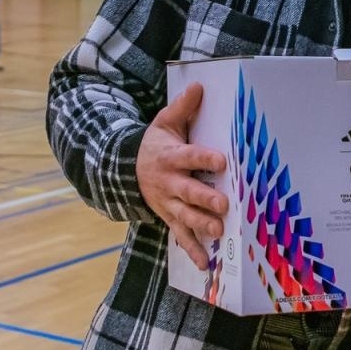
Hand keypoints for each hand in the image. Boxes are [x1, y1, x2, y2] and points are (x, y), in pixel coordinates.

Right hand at [136, 83, 228, 269]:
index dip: (204, 159)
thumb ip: (184, 107)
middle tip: (223, 204)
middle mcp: (169, 183)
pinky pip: (181, 237)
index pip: (189, 157)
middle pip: (188, 192)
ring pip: (185, 216)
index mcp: (170, 157)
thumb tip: (200, 86)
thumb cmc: (155, 144)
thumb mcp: (165, 122)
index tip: (223, 161)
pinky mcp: (169, 218)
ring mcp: (168, 203)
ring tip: (218, 232)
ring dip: (201, 225)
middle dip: (205, 199)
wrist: (126, 169)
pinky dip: (192, 251)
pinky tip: (207, 264)